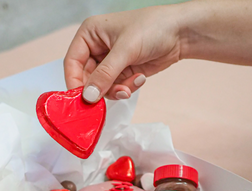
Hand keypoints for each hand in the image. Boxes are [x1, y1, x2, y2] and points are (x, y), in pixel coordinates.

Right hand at [64, 6, 181, 102]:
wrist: (180, 34)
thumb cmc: (152, 28)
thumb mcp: (125, 50)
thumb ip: (104, 75)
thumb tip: (88, 96)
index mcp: (90, 34)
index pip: (72, 62)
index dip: (75, 82)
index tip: (83, 100)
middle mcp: (96, 48)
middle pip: (86, 79)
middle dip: (102, 89)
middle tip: (116, 93)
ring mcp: (109, 62)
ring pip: (102, 87)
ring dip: (116, 90)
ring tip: (131, 84)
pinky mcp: (122, 72)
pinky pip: (116, 88)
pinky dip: (126, 88)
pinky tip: (139, 78)